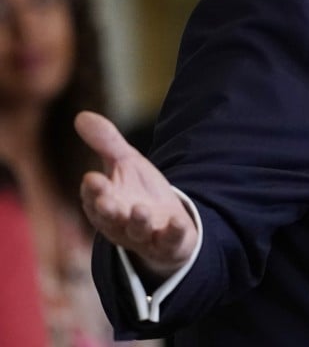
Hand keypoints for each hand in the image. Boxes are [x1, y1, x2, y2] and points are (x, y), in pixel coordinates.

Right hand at [76, 111, 198, 278]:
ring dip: (138, 222)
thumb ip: (106, 142)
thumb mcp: (127, 162)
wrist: (167, 223)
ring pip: (137, 232)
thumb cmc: (139, 192)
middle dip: (107, 210)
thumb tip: (81, 115)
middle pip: (110, 218)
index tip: (92, 178)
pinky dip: (173, 233)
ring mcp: (144, 235)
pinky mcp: (168, 243)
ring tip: (140, 209)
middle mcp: (121, 223)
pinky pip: (170, 241)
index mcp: (106, 203)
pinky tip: (177, 222)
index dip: (93, 190)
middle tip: (105, 200)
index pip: (94, 197)